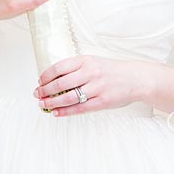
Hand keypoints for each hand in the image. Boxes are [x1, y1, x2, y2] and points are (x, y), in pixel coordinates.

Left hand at [34, 55, 149, 115]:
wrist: (136, 78)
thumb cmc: (112, 71)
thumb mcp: (93, 62)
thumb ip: (76, 68)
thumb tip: (54, 79)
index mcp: (85, 61)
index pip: (59, 67)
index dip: (46, 76)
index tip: (39, 81)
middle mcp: (90, 73)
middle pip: (61, 83)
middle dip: (45, 90)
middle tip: (37, 95)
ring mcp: (97, 88)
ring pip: (68, 97)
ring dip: (52, 102)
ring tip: (43, 105)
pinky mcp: (103, 102)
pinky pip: (80, 108)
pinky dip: (66, 111)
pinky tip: (56, 113)